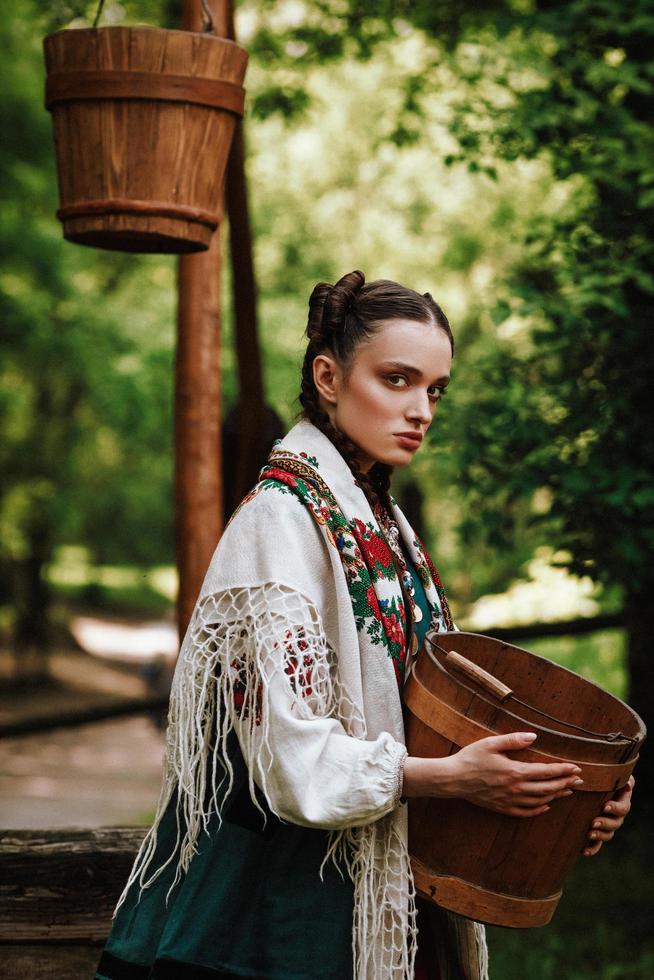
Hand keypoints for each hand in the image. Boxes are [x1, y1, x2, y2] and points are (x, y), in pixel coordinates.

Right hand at [448, 732, 583, 816]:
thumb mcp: (490, 743)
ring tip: (568, 791)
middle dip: (565, 783)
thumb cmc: (470, 758)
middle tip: (579, 780)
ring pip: (539, 801)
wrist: (452, 779)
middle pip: (547, 788)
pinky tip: (546, 806)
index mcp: (515, 771)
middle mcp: (515, 789)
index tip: (577, 768)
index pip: (546, 772)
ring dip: (556, 796)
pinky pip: (526, 812)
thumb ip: (513, 740)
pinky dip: (539, 810)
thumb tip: (534, 736)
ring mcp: (509, 801)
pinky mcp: (502, 808)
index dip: (563, 770)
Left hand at [583, 775, 634, 856]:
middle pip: (616, 823)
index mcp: (622, 801)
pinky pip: (598, 843)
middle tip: (594, 822)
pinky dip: (592, 848)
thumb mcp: (614, 772)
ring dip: (599, 836)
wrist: (596, 782)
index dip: (615, 808)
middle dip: (605, 823)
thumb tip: (628, 785)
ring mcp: (608, 823)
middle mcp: (617, 814)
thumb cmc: (605, 774)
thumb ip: (621, 777)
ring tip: (589, 834)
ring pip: (608, 834)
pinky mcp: (598, 830)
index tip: (605, 806)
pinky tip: (584, 851)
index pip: (623, 808)